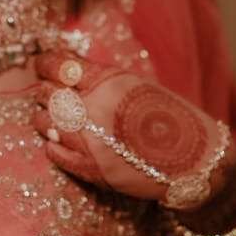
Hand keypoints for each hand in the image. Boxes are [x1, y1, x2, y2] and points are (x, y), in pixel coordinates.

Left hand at [32, 51, 235, 205]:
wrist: (195, 162)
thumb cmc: (169, 118)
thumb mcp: (138, 86)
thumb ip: (103, 79)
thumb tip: (67, 69)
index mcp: (111, 82)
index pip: (61, 66)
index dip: (45, 64)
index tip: (40, 65)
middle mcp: (98, 109)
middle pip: (49, 94)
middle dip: (43, 91)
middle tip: (43, 92)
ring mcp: (93, 142)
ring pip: (46, 123)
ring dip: (43, 118)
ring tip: (46, 117)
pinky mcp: (93, 170)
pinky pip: (55, 153)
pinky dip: (51, 145)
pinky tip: (55, 141)